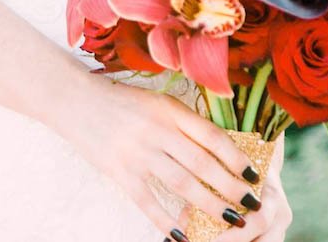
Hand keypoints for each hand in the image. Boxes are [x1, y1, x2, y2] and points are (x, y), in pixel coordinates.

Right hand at [53, 73, 291, 240]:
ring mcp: (138, 152)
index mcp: (168, 109)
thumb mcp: (155, 101)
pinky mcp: (119, 171)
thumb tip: (216, 149)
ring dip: (209, 204)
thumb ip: (181, 121)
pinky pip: (148, 201)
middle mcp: (156, 129)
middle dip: (230, 186)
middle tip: (251, 203)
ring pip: (182, 184)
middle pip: (202, 163)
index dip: (236, 157)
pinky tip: (182, 236)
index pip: (211, 136)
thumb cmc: (119, 100)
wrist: (74, 99)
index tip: (253, 174)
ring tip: (230, 219)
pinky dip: (166, 221)